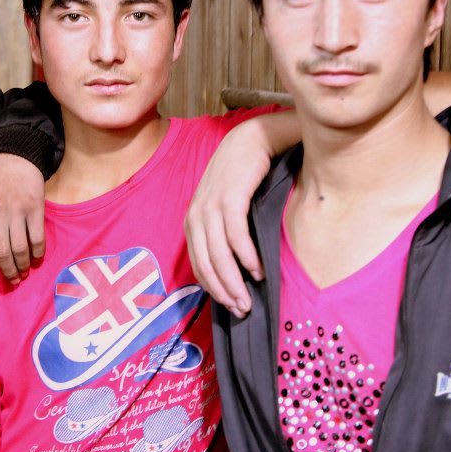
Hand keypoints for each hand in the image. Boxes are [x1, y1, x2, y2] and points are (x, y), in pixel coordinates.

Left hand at [0, 153, 44, 289]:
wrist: (13, 157)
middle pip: (1, 253)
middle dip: (7, 272)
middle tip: (12, 281)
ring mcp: (17, 210)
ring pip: (20, 248)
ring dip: (22, 266)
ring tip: (22, 273)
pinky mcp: (35, 208)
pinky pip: (38, 238)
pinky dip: (37, 253)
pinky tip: (36, 258)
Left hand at [185, 121, 271, 317]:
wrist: (251, 140)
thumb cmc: (241, 177)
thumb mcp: (226, 206)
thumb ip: (225, 233)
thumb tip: (239, 269)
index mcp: (193, 221)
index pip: (198, 264)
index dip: (213, 288)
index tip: (230, 306)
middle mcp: (196, 215)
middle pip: (206, 264)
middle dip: (224, 291)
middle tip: (242, 311)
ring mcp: (211, 206)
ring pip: (219, 254)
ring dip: (235, 280)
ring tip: (249, 298)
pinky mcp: (229, 198)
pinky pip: (235, 235)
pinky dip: (246, 255)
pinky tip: (257, 270)